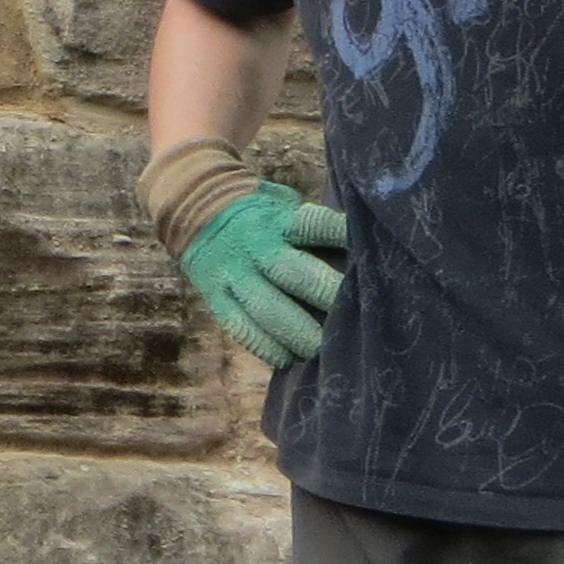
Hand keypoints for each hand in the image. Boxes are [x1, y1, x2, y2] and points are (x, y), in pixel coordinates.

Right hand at [180, 181, 350, 365]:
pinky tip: (287, 359)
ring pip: (267, 309)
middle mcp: (256, 247)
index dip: (344, 239)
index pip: (316, 226)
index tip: (372, 255)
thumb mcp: (283, 204)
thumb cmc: (258, 210)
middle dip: (327, 297)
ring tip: (323, 351)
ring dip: (298, 333)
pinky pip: (239, 326)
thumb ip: (312, 228)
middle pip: (295, 274)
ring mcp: (234, 274)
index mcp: (278, 220)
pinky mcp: (216, 297)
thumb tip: (361, 252)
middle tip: (359, 318)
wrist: (191, 205)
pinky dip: (264, 346)